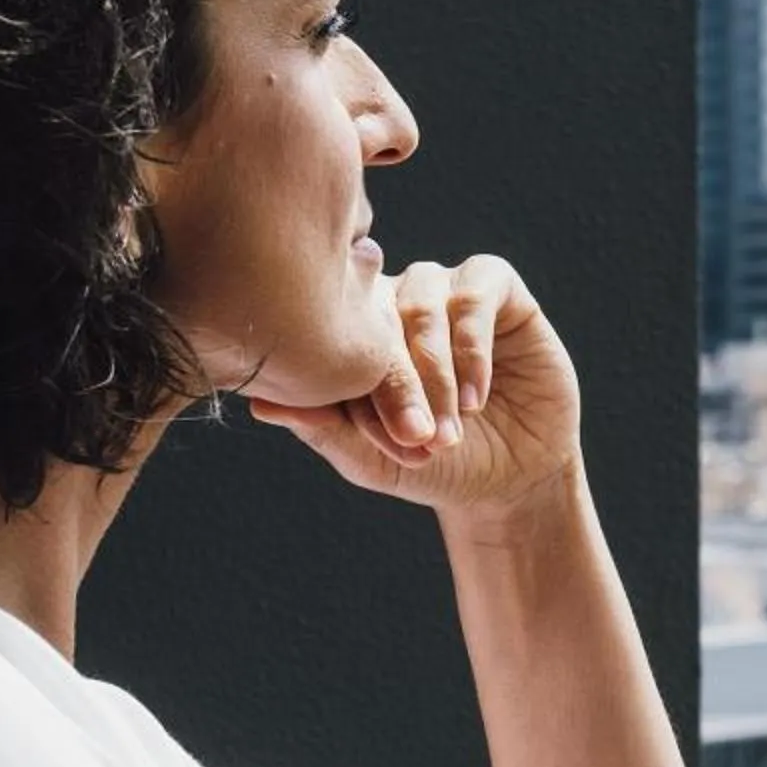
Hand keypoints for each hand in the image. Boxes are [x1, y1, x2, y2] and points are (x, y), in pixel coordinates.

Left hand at [249, 256, 581, 525]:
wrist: (508, 479)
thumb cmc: (430, 466)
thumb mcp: (369, 458)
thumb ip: (321, 426)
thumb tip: (259, 402)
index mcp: (357, 329)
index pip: (340, 332)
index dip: (356, 383)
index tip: (380, 437)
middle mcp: (396, 297)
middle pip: (379, 312)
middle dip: (399, 382)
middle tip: (416, 436)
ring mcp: (445, 288)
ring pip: (424, 302)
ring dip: (437, 372)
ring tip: (450, 428)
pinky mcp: (497, 287)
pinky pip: (475, 295)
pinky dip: (473, 349)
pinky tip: (475, 398)